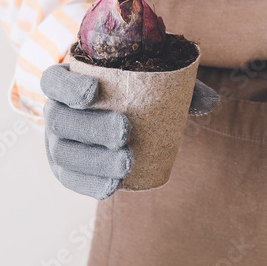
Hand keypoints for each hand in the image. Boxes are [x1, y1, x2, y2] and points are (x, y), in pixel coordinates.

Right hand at [40, 63, 219, 198]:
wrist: (107, 113)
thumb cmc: (128, 88)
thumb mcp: (147, 78)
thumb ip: (176, 84)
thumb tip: (211, 101)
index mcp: (66, 81)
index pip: (54, 80)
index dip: (68, 86)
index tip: (94, 91)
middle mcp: (54, 111)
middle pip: (60, 120)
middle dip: (91, 127)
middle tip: (124, 131)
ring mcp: (56, 142)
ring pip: (64, 152)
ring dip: (94, 160)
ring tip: (126, 163)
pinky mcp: (65, 168)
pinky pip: (71, 179)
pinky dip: (90, 184)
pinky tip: (112, 187)